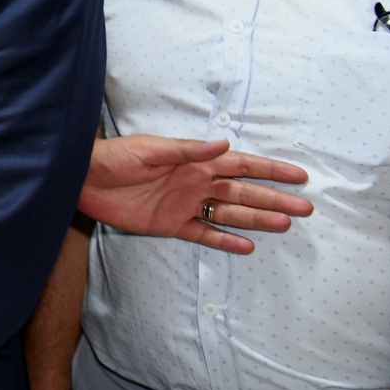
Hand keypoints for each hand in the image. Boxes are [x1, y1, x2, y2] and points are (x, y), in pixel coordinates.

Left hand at [81, 135, 312, 253]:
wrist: (84, 180)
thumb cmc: (115, 157)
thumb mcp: (150, 150)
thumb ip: (188, 150)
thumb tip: (224, 143)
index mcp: (195, 161)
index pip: (241, 164)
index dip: (270, 169)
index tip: (299, 175)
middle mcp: (197, 183)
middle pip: (244, 192)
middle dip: (274, 198)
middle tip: (305, 208)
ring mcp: (186, 205)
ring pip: (230, 213)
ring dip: (257, 219)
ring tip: (285, 224)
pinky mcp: (170, 224)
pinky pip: (204, 233)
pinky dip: (224, 240)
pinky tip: (247, 246)